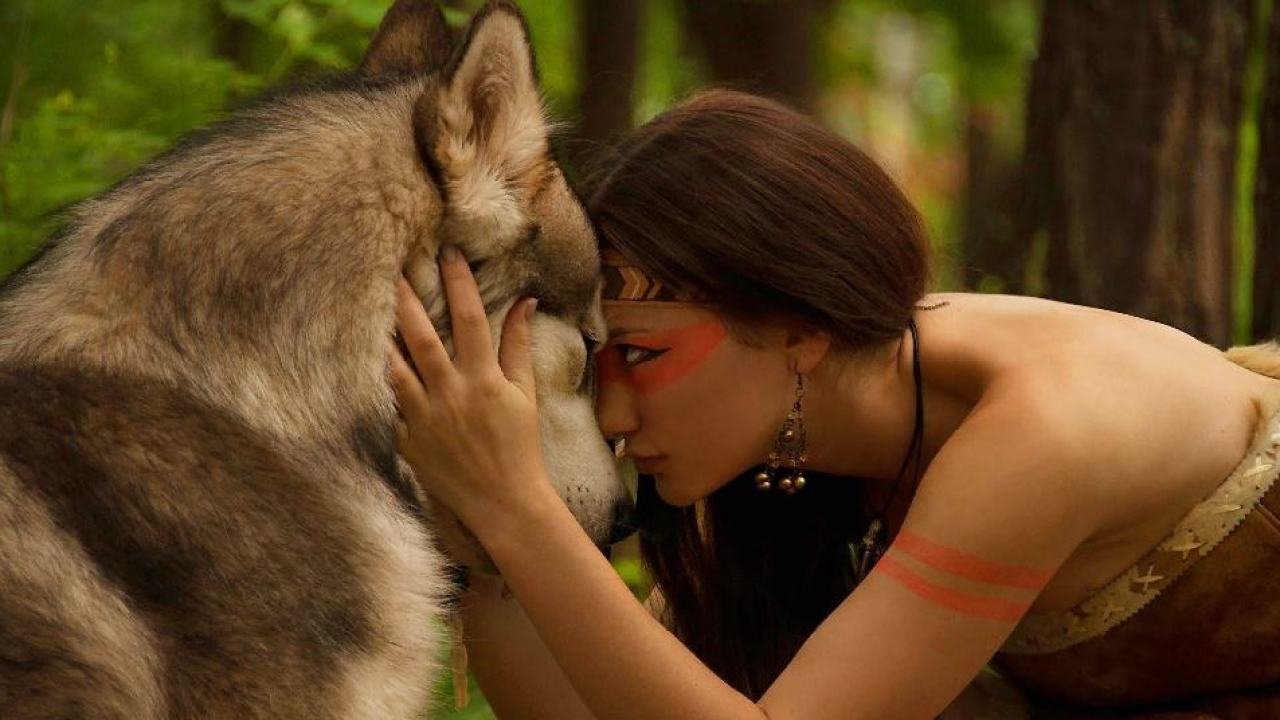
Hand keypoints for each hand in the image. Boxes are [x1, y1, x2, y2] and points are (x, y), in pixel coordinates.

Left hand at [389, 246, 551, 539]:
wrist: (504, 502)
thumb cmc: (520, 446)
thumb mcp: (525, 393)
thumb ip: (518, 346)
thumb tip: (524, 303)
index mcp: (483, 379)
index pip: (469, 318)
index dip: (458, 281)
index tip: (448, 252)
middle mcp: (451, 394)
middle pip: (420, 336)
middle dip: (405, 299)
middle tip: (391, 268)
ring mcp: (425, 418)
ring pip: (394, 368)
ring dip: (382, 337)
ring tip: (368, 310)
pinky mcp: (409, 441)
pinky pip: (390, 406)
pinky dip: (382, 384)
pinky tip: (367, 362)